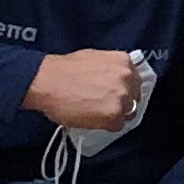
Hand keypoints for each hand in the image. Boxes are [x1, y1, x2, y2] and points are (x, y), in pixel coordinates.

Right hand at [25, 49, 147, 133]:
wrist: (49, 81)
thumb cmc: (65, 69)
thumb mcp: (96, 58)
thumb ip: (111, 69)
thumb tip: (114, 79)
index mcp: (124, 62)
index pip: (135, 80)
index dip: (125, 89)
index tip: (115, 94)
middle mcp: (128, 78)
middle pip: (134, 97)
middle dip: (121, 102)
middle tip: (104, 105)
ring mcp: (122, 97)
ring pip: (127, 112)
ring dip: (114, 114)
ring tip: (95, 112)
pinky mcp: (113, 115)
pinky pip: (117, 126)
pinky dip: (106, 125)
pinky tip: (92, 119)